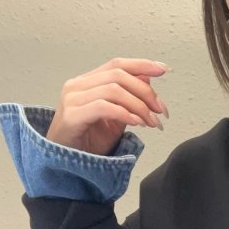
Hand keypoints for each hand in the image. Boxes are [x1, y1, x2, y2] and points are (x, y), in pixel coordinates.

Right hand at [45, 57, 172, 156]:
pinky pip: (103, 107)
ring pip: (113, 89)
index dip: (141, 64)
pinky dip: (124, 113)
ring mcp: (72, 99)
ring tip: (152, 122)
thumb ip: (129, 100)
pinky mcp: (72, 115)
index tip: (163, 69)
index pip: (116, 65)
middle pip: (118, 75)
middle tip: (161, 110)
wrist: (65, 164)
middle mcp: (78, 86)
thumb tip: (147, 79)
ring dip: (139, 106)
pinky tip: (137, 123)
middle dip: (145, 91)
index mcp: (87, 83)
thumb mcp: (116, 120)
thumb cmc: (87, 143)